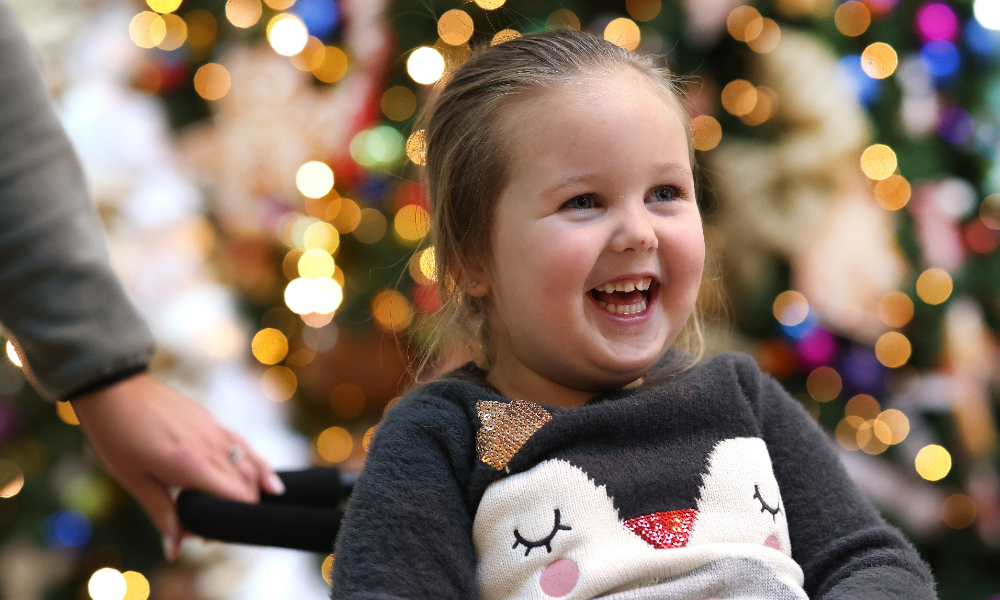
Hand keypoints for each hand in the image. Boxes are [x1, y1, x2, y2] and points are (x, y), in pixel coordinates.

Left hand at [71, 373, 283, 559]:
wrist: (115, 390)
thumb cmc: (118, 437)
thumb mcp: (135, 481)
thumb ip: (162, 514)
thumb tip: (174, 550)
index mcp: (191, 466)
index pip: (236, 498)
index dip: (232, 522)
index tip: (210, 536)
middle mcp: (210, 447)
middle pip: (247, 482)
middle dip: (243, 507)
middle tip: (220, 526)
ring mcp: (214, 430)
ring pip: (251, 460)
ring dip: (259, 482)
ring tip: (270, 498)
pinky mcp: (212, 420)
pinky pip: (242, 443)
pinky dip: (256, 460)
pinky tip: (263, 471)